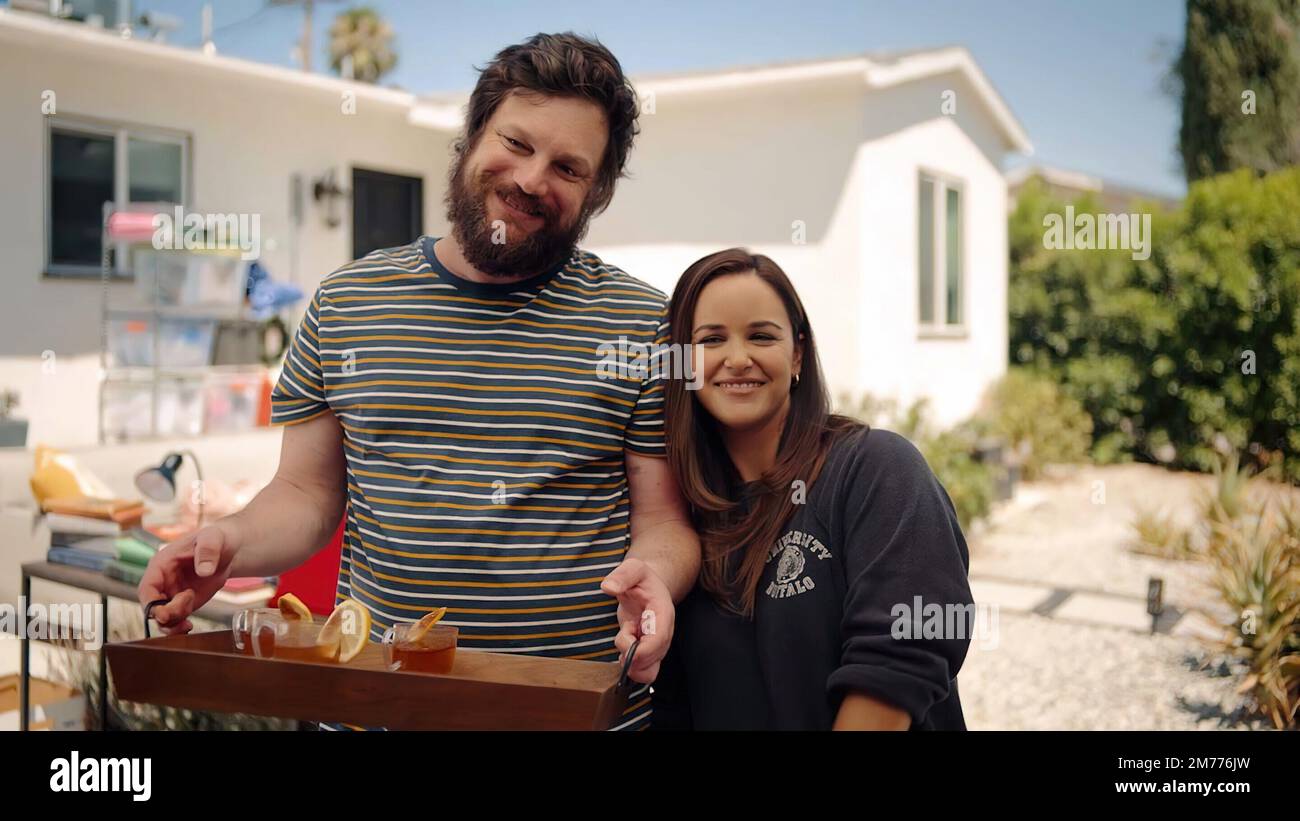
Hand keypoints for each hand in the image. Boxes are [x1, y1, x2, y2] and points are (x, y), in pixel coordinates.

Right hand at [137, 523, 239, 634]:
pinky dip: (178, 627)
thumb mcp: (212, 538)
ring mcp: (172, 594)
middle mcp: (162, 581)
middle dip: (164, 616)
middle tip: (184, 614)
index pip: (146, 588)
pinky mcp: (183, 604)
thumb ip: (207, 551)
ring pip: (161, 617)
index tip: (164, 613)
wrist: (228, 550)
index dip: (151, 604)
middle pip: (152, 607)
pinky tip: (188, 626)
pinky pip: (174, 620)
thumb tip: (204, 571)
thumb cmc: (215, 539)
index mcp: (161, 564)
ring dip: (171, 625)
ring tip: (188, 622)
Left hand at [600, 556, 674, 683]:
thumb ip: (622, 575)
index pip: (658, 640)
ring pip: (649, 672)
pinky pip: (643, 672)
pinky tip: (623, 651)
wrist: (649, 587)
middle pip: (653, 659)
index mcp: (663, 614)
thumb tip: (608, 587)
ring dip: (631, 666)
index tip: (624, 639)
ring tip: (623, 642)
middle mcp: (664, 633)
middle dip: (632, 656)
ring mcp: (657, 645)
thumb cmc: (642, 579)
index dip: (641, 648)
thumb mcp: (633, 568)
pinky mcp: (648, 653)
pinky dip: (631, 668)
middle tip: (622, 636)